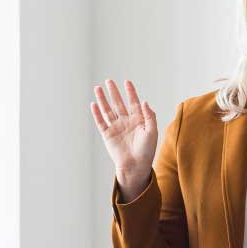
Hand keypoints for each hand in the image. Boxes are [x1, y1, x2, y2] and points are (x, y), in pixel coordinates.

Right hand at [90, 78, 157, 199]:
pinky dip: (97, 113)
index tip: (127, 82)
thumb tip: (145, 101)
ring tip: (98, 88)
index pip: (133, 103)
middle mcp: (126, 122)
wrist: (136, 166)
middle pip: (118, 104)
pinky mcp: (108, 135)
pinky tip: (94, 104)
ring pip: (108, 110)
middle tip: (109, 81)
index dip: (130, 92)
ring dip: (103, 100)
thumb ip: (150, 116)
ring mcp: (116, 128)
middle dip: (114, 92)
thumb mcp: (152, 132)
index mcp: (138, 121)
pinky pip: (101, 122)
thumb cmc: (146, 151)